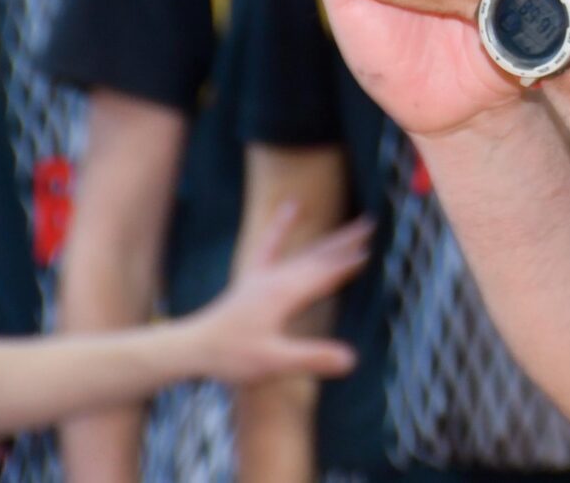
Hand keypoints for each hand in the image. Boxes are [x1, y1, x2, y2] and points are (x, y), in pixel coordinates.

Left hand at [180, 204, 367, 384]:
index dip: (351, 263)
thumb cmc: (231, 356)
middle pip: (320, 256)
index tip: (377, 251)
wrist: (192, 347)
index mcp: (286, 293)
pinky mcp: (253, 278)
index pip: (327, 274)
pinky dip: (282, 225)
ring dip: (331, 239)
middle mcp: (279, 278)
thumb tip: (353, 358)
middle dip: (348, 241)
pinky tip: (292, 206)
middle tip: (374, 224)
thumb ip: (312, 358)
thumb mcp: (274, 362)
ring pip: (306, 252)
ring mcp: (265, 275)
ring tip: (354, 224)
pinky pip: (271, 245)